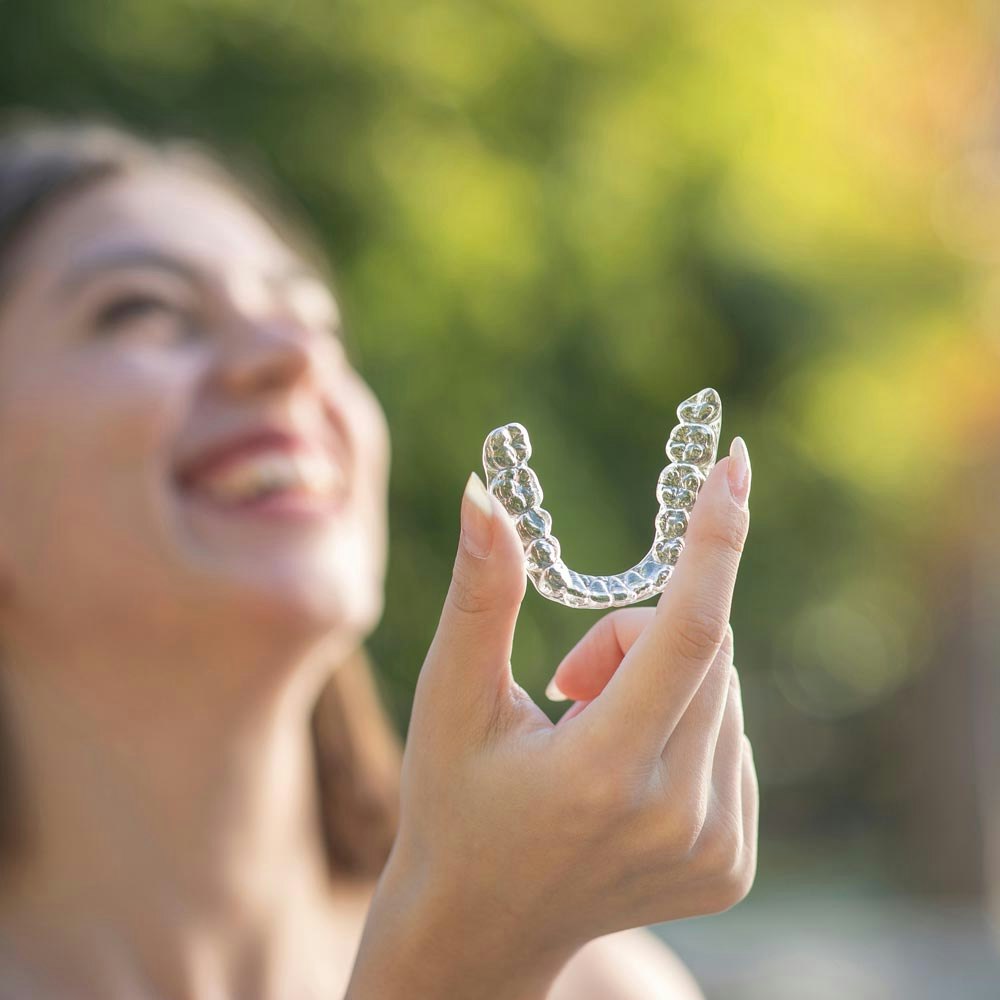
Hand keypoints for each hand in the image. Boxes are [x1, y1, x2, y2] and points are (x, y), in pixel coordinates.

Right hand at [348, 440, 755, 999]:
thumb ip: (479, 593)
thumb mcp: (451, 697)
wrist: (481, 928)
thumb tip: (485, 492)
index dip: (714, 538)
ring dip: (662, 677)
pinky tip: (626, 769)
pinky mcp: (734, 862)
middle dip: (640, 629)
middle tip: (570, 677)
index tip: (733, 464)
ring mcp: (715, 848)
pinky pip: (732, 735)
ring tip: (589, 731)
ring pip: (724, 687)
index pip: (689, 631)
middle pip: (705, 648)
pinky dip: (686, 719)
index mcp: (602, 772)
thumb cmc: (452, 803)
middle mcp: (676, 816)